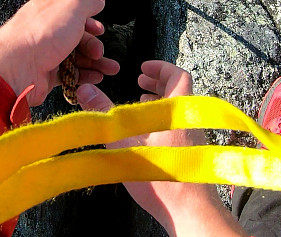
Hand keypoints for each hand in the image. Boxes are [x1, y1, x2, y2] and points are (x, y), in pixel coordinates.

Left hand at [0, 0, 119, 106]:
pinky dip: (84, 76)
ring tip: (111, 70)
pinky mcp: (46, 75)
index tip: (101, 30)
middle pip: (77, 38)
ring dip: (95, 63)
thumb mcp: (71, 8)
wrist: (17, 67)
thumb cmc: (43, 33)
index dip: (90, 23)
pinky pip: (69, 75)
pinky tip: (97, 78)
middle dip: (94, 46)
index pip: (73, 15)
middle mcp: (45, 32)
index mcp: (48, 12)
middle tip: (100, 53)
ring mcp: (45, 55)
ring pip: (76, 58)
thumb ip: (87, 4)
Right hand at [77, 61, 245, 236]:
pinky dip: (165, 117)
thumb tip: (84, 90)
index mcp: (179, 112)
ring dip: (161, 100)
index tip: (143, 68)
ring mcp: (196, 136)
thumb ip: (104, 115)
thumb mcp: (124, 145)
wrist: (191, 212)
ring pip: (180, 108)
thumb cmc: (160, 179)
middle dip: (158, 82)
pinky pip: (181, 123)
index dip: (161, 68)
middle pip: (180, 90)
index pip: (179, 75)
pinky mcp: (194, 151)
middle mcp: (192, 120)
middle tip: (140, 80)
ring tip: (142, 100)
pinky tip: (149, 130)